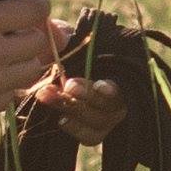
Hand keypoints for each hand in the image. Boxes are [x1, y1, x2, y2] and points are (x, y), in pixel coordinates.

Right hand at [0, 0, 54, 131]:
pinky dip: (10, 83)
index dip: (40, 5)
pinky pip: (15, 95)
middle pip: (40, 42)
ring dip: (27, 59)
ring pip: (34, 70)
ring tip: (7, 53)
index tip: (34, 5)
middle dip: (35, 32)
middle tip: (20, 29)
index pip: (34, 12)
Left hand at [21, 14, 126, 144]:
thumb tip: (56, 33)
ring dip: (73, 109)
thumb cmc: (68, 49)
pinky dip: (75, 129)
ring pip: (98, 122)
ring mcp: (109, 116)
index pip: (122, 85)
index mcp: (121, 72)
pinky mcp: (96, 130)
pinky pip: (90, 136)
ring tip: (48, 96)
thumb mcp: (65, 37)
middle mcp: (120, 98)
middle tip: (68, 86)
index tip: (99, 85)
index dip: (112, 89)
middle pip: (110, 106)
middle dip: (88, 97)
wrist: (56, 69)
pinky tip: (60, 119)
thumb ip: (61, 33)